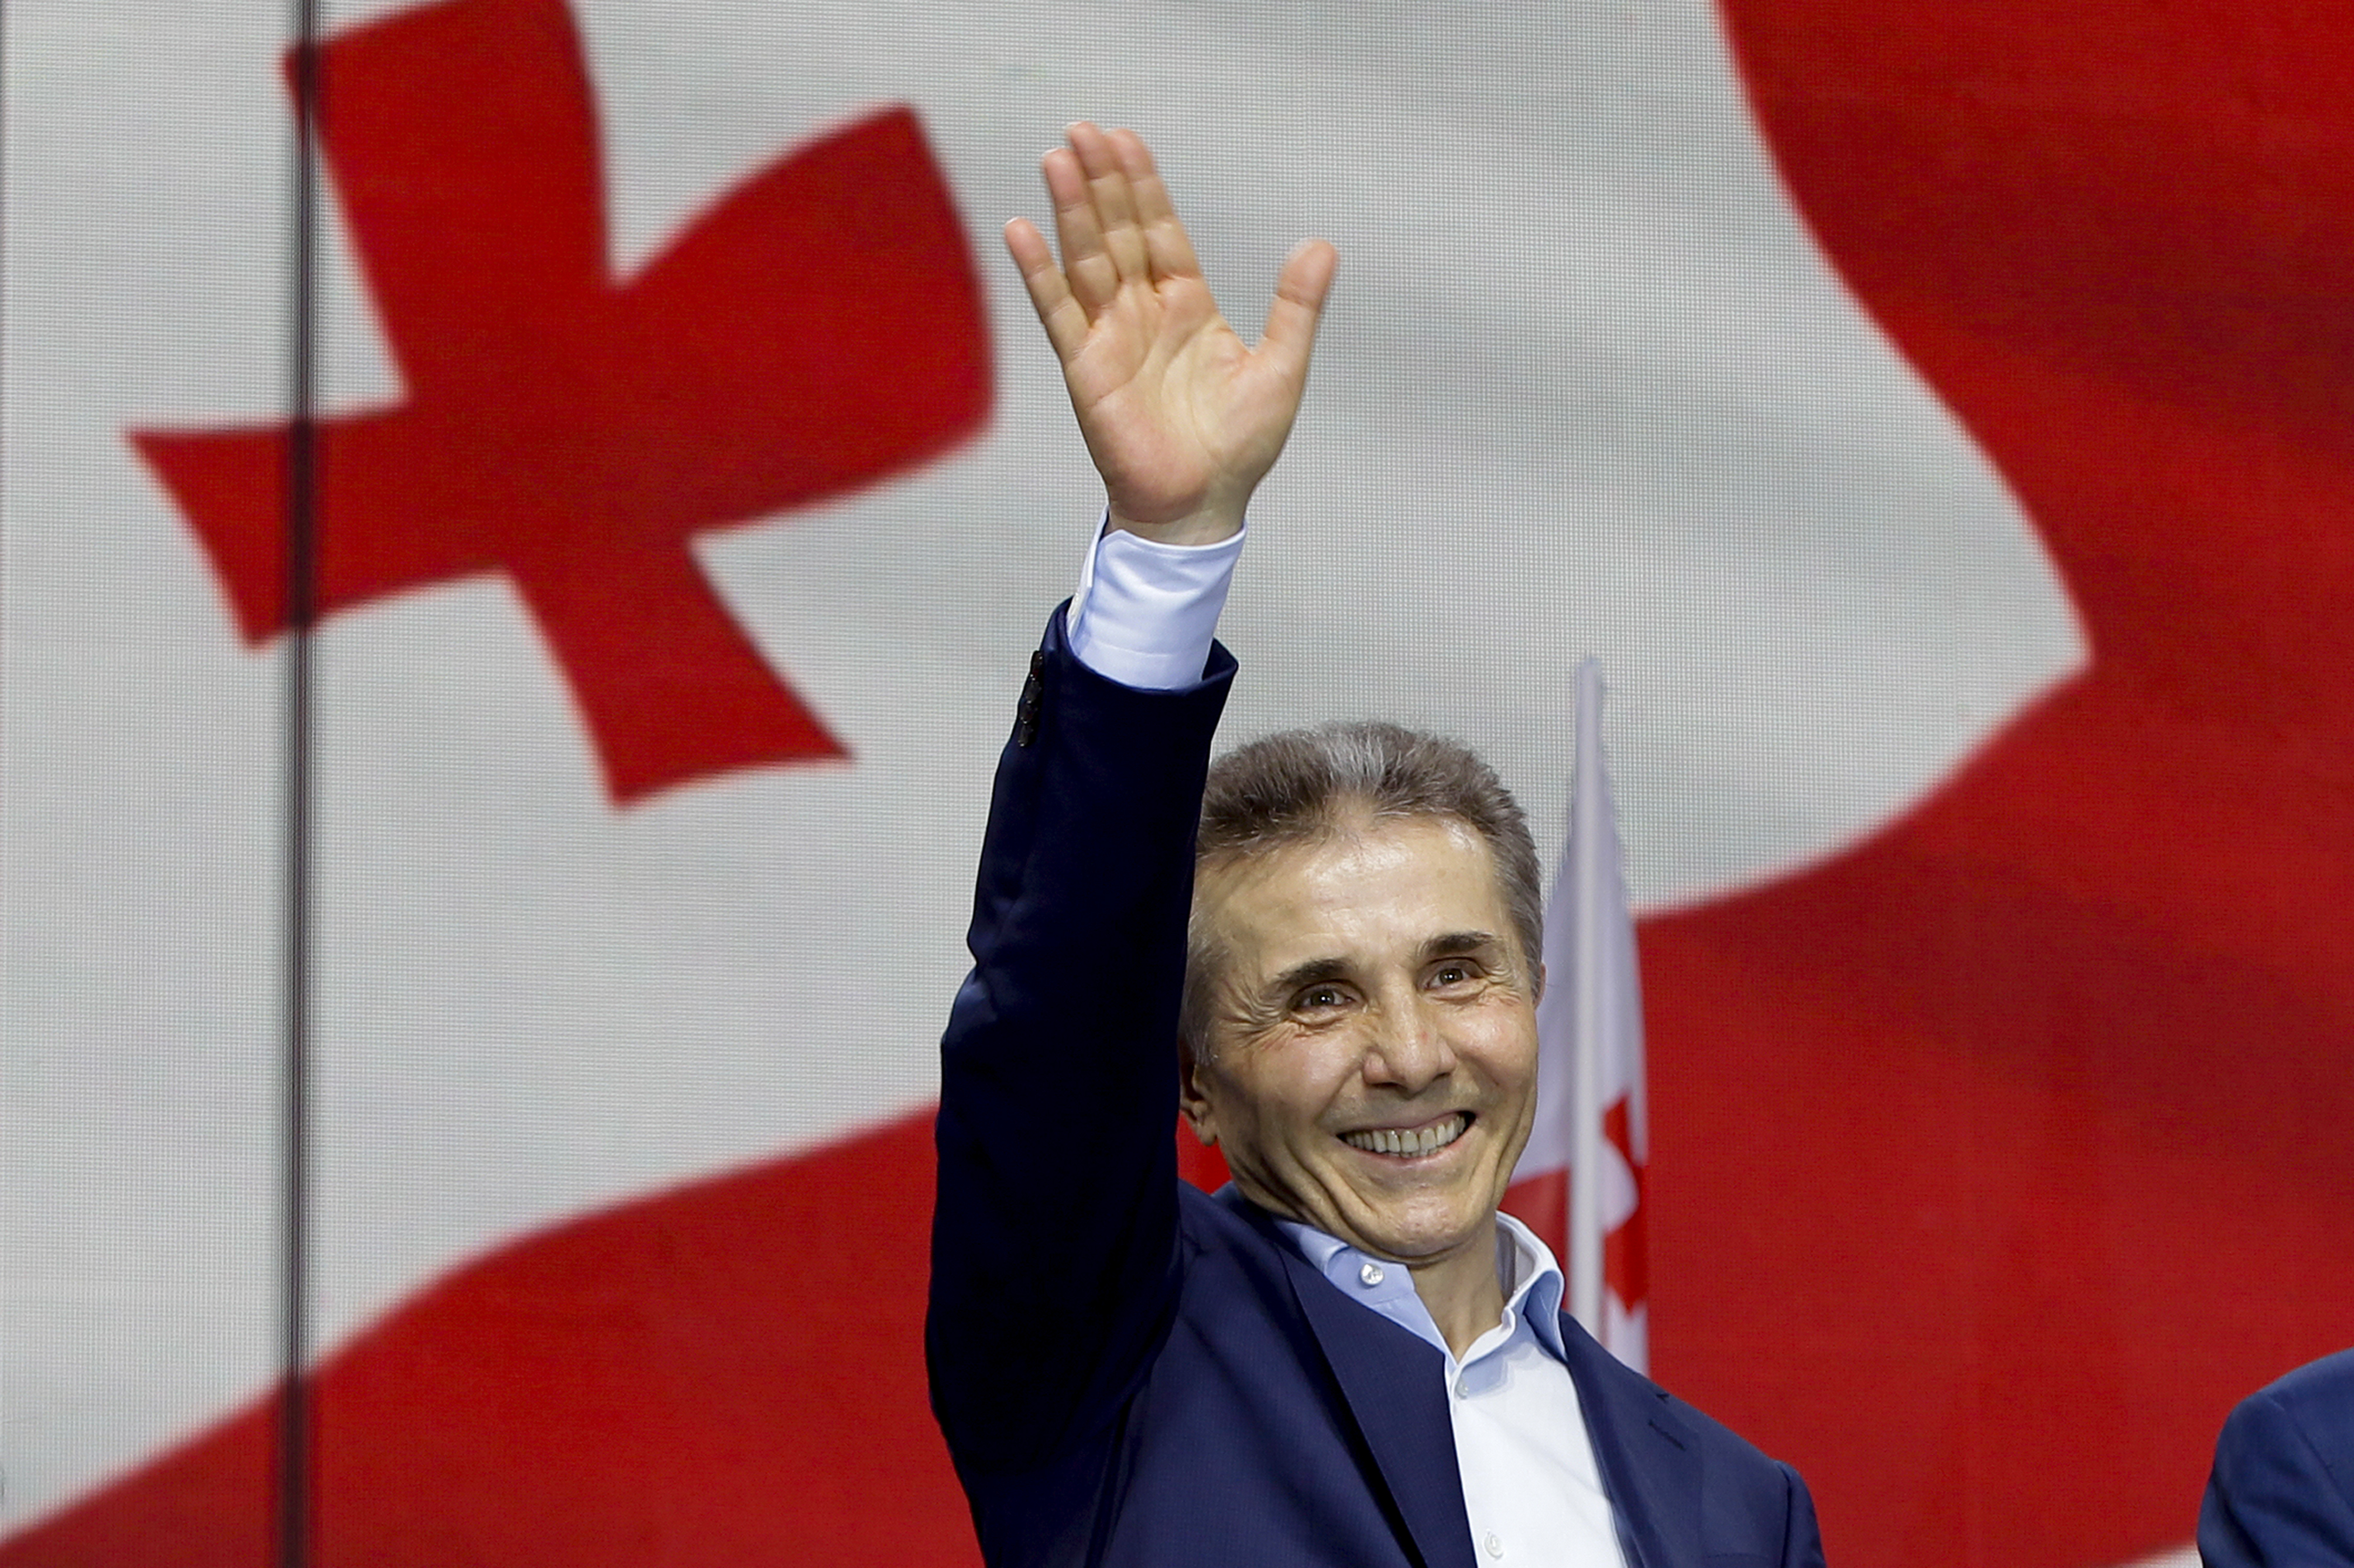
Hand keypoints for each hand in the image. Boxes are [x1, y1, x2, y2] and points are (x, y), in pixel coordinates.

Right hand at [1006, 123, 1338, 544]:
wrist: (1202, 505)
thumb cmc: (1238, 447)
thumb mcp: (1281, 368)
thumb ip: (1295, 307)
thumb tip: (1321, 244)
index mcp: (1187, 305)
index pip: (1160, 231)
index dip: (1143, 186)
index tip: (1126, 139)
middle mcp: (1143, 313)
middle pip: (1117, 232)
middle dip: (1101, 181)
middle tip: (1081, 128)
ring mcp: (1110, 338)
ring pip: (1086, 259)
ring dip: (1071, 210)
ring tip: (1057, 158)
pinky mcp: (1085, 369)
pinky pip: (1058, 311)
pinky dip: (1039, 272)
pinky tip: (1021, 230)